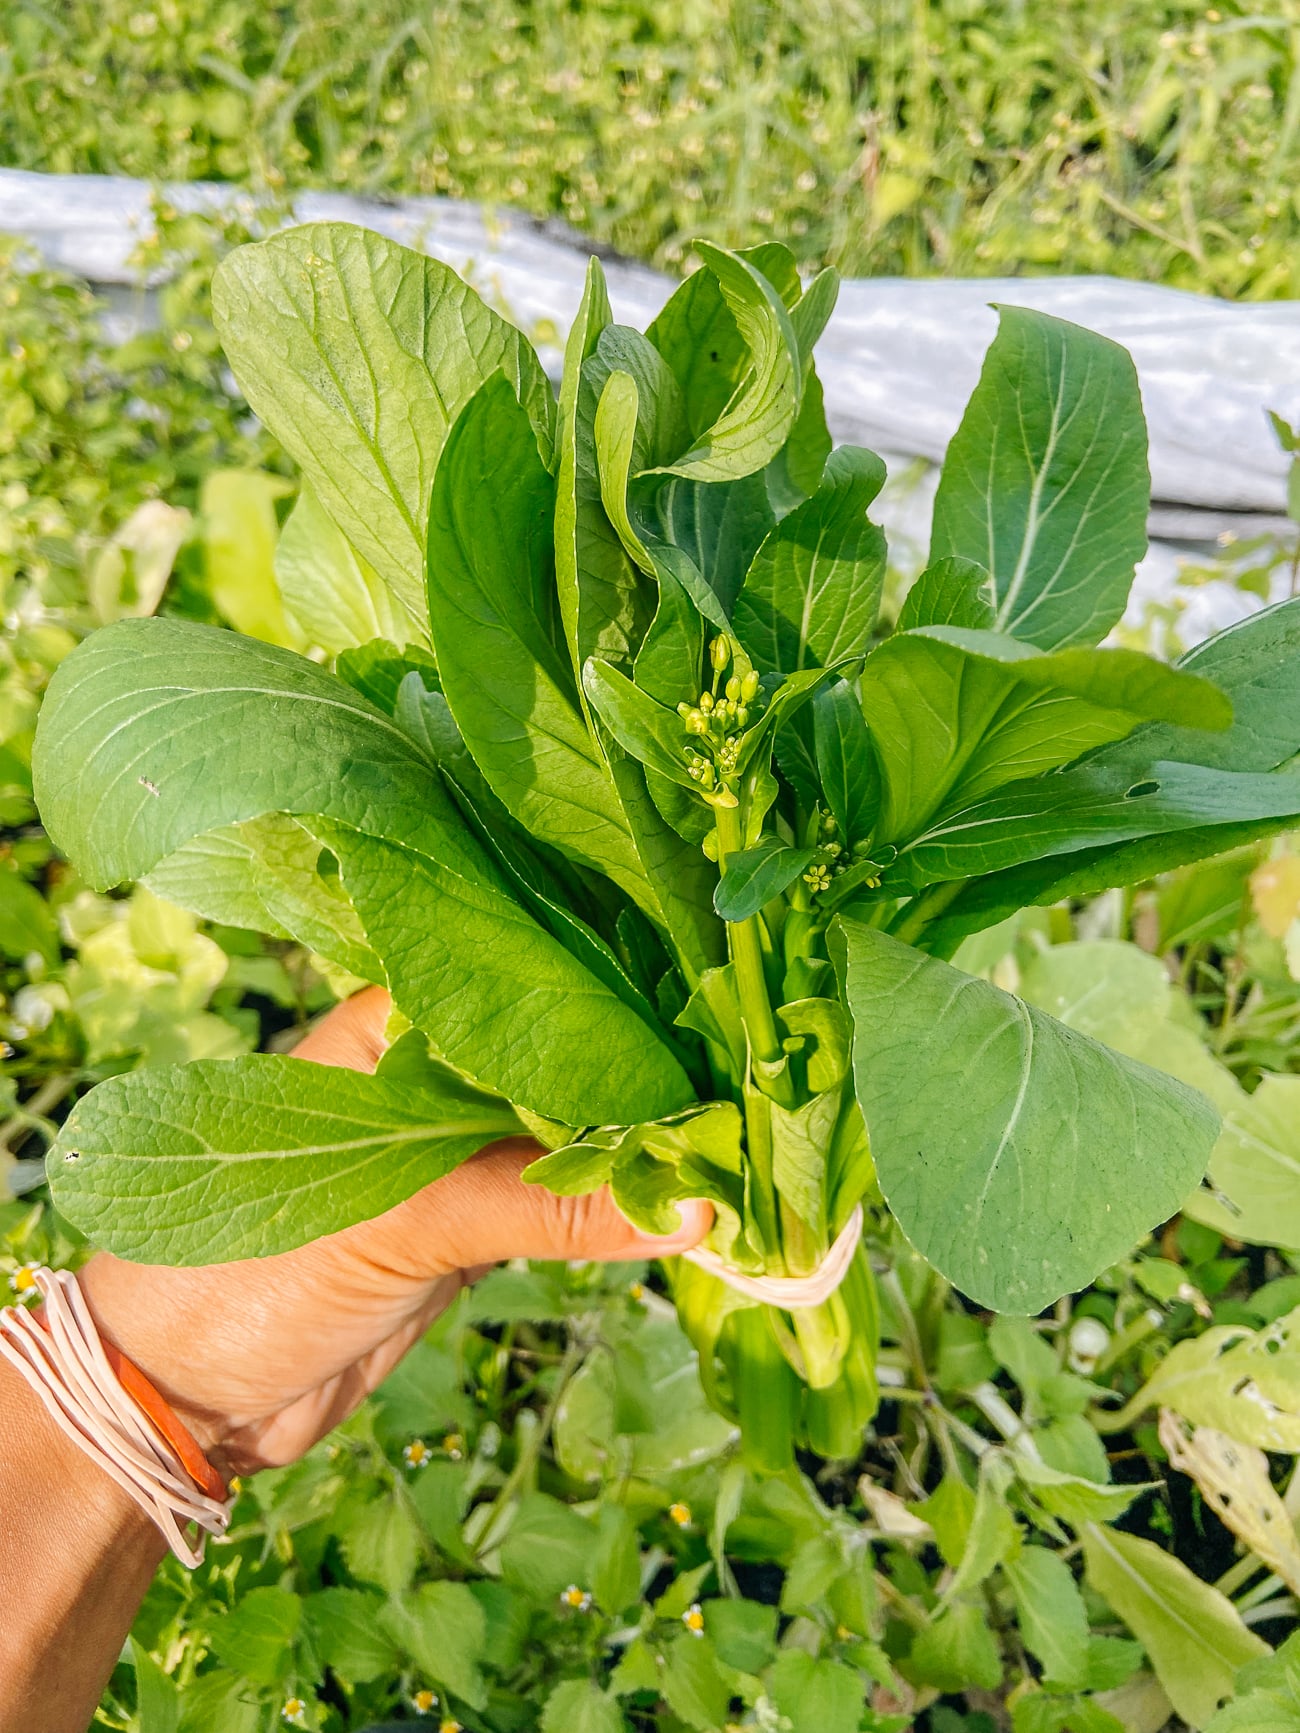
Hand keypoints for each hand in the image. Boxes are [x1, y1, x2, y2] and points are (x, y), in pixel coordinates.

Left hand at [75, 987, 708, 1477]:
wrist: (181, 1404)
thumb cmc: (248, 1273)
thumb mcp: (401, 1220)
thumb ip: (545, 1202)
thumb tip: (695, 1204)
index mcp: (392, 1022)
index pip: (525, 986)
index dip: (615, 1001)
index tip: (710, 1016)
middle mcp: (427, 1072)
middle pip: (558, 1059)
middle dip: (642, 1080)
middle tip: (750, 1088)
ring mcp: (451, 1148)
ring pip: (566, 1130)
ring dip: (638, 1148)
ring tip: (740, 1139)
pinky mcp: (469, 1221)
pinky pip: (560, 1199)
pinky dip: (615, 1205)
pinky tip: (685, 1197)